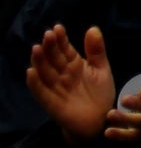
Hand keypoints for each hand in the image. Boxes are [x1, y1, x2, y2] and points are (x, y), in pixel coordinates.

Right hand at [27, 25, 112, 142]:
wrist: (100, 119)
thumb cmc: (100, 94)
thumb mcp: (102, 69)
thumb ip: (96, 51)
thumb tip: (92, 28)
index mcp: (75, 65)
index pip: (65, 50)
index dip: (61, 39)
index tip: (58, 28)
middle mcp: (62, 74)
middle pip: (53, 59)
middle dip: (50, 47)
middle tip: (48, 34)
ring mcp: (55, 88)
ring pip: (44, 73)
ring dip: (39, 61)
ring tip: (37, 48)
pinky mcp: (51, 103)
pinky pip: (41, 92)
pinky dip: (35, 83)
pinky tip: (31, 72)